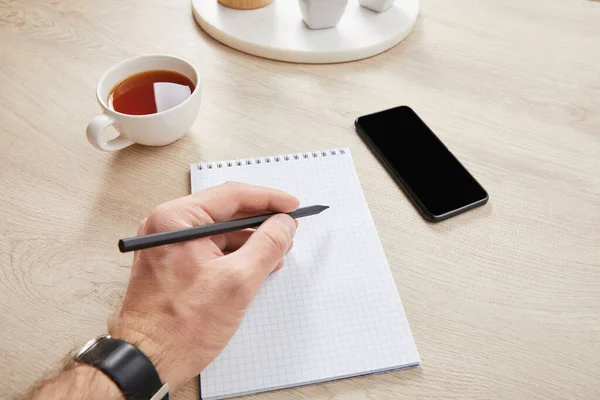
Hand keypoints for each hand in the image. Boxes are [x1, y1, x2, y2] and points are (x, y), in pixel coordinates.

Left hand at [109, 182, 298, 391]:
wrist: (149, 362)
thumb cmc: (180, 327)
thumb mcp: (237, 281)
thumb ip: (267, 245)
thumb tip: (284, 224)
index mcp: (175, 219)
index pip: (231, 195)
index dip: (268, 199)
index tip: (292, 205)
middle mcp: (167, 227)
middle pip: (226, 212)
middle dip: (261, 221)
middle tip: (289, 228)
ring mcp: (169, 245)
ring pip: (221, 232)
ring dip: (251, 240)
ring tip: (278, 251)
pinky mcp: (175, 264)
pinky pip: (212, 249)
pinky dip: (237, 255)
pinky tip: (258, 264)